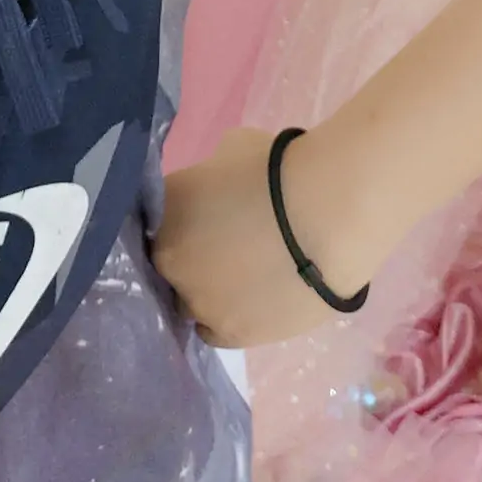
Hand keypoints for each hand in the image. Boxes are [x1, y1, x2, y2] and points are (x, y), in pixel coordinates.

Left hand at [147, 127, 372, 350]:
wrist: (326, 218)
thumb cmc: (281, 170)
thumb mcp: (231, 149)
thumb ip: (212, 175)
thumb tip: (220, 189)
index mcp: (162, 207)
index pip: (155, 219)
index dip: (180, 220)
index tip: (203, 218)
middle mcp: (167, 257)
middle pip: (169, 262)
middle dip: (192, 254)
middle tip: (225, 246)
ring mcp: (195, 299)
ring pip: (189, 299)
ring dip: (207, 289)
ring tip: (242, 278)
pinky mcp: (228, 332)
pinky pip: (211, 331)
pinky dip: (222, 318)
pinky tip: (242, 305)